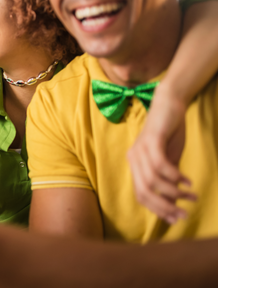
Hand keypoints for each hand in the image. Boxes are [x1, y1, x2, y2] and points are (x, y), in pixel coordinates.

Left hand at [127, 86, 196, 223]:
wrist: (169, 104)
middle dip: (164, 206)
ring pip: (152, 180)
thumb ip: (168, 180)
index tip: (176, 219)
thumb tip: (172, 203)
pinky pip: (160, 164)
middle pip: (143, 191)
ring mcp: (140, 149)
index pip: (140, 195)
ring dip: (173, 192)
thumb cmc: (169, 133)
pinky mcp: (151, 140)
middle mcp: (133, 158)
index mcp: (135, 165)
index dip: (157, 209)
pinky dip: (174, 176)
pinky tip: (187, 181)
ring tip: (191, 195)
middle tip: (184, 214)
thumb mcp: (170, 160)